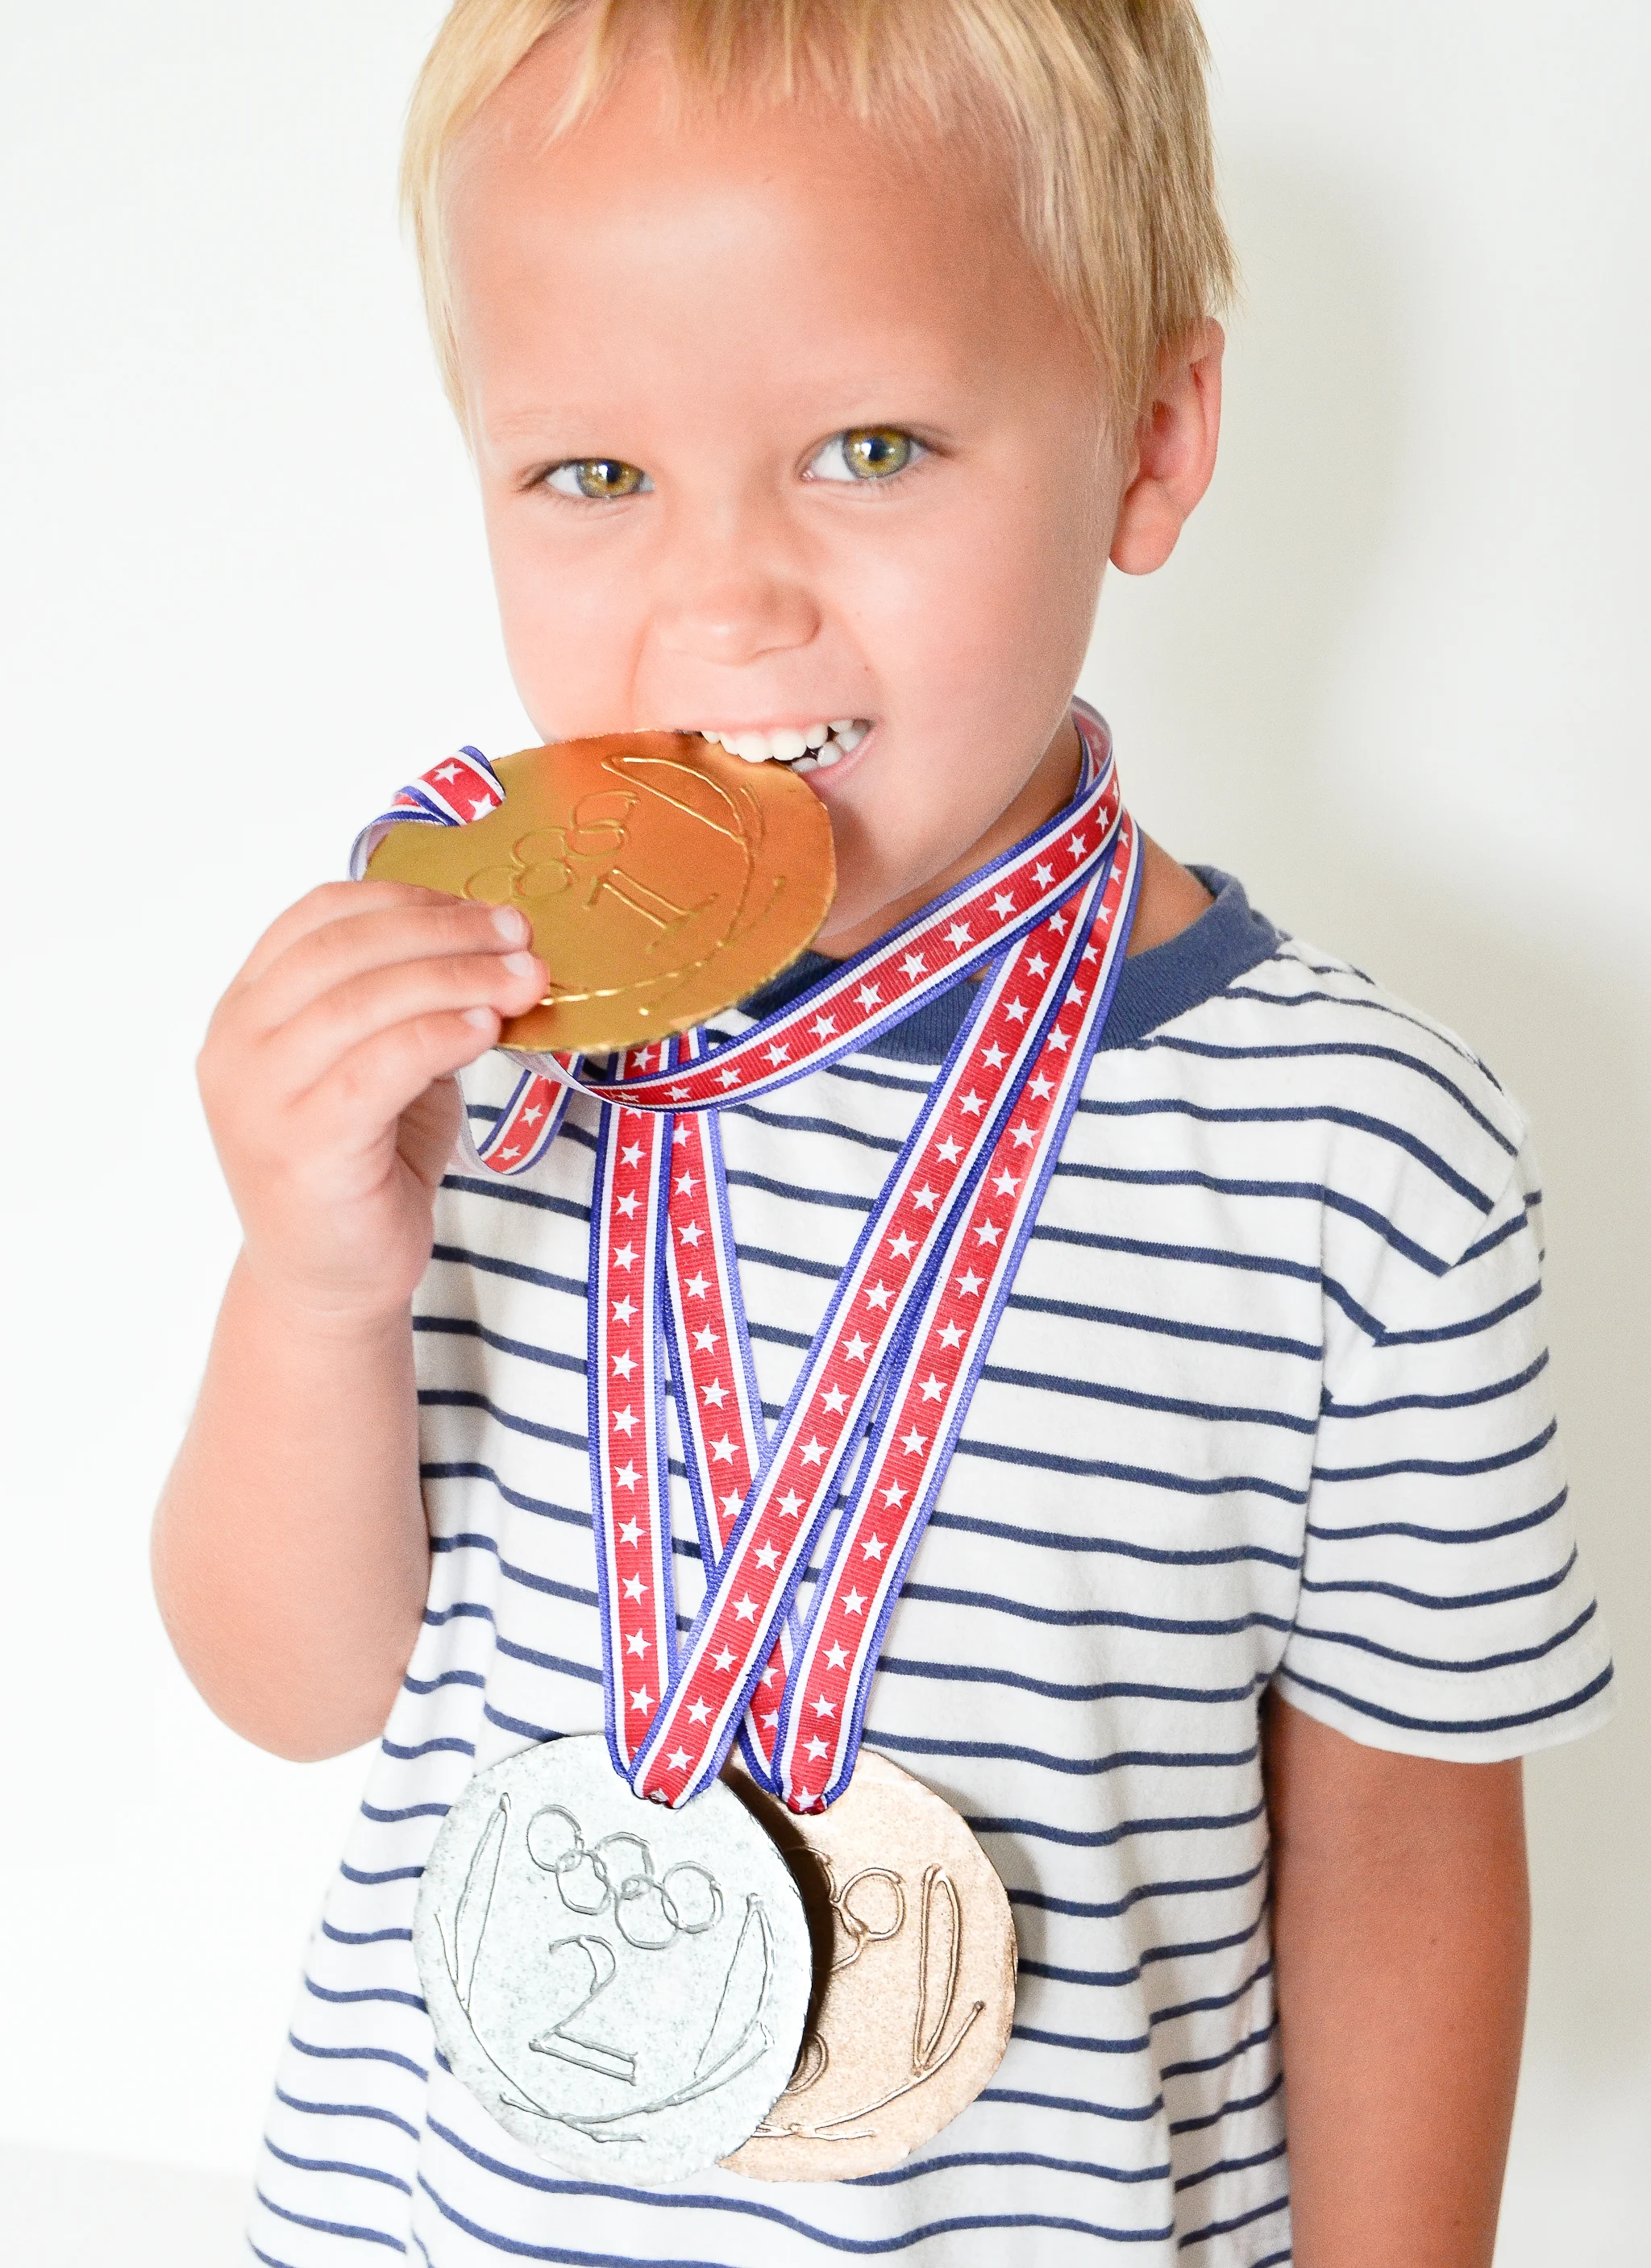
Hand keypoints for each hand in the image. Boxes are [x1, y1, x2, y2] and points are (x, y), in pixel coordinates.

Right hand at [198, 880, 546, 1323]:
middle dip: (445, 932)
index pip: (320, 915)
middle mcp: (237, 1045)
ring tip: (524, 981)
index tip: (486, 910)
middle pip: (345, 948)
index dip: (408, 898)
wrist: (333, 1281)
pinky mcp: (301, 1147)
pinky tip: (486, 1029)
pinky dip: (438, 1035)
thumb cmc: (365, 1166)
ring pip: (362, 1001)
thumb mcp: (386, 1064)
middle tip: (521, 938)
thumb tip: (497, 947)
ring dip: (457, 978)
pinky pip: (377, 1067)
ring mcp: (259, 1097)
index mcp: (247, 1007)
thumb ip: (413, 1004)